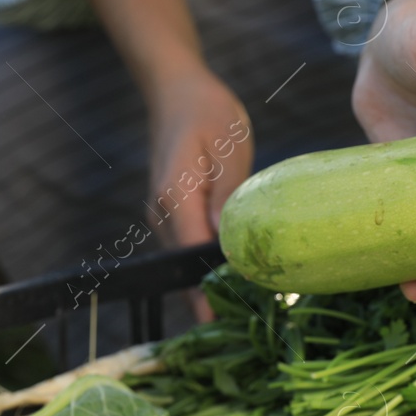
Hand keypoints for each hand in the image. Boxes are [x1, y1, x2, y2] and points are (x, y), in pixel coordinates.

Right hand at [87, 0, 255, 319]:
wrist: (176, 90)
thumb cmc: (208, 112)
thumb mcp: (229, 149)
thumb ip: (228, 198)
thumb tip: (230, 245)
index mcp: (177, 198)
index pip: (192, 257)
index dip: (210, 293)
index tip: (230, 324)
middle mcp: (163, 214)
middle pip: (186, 268)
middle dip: (215, 298)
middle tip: (253, 325)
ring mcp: (163, 216)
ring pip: (187, 262)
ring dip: (213, 283)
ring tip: (251, 309)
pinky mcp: (171, 214)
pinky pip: (189, 248)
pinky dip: (209, 264)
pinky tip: (240, 275)